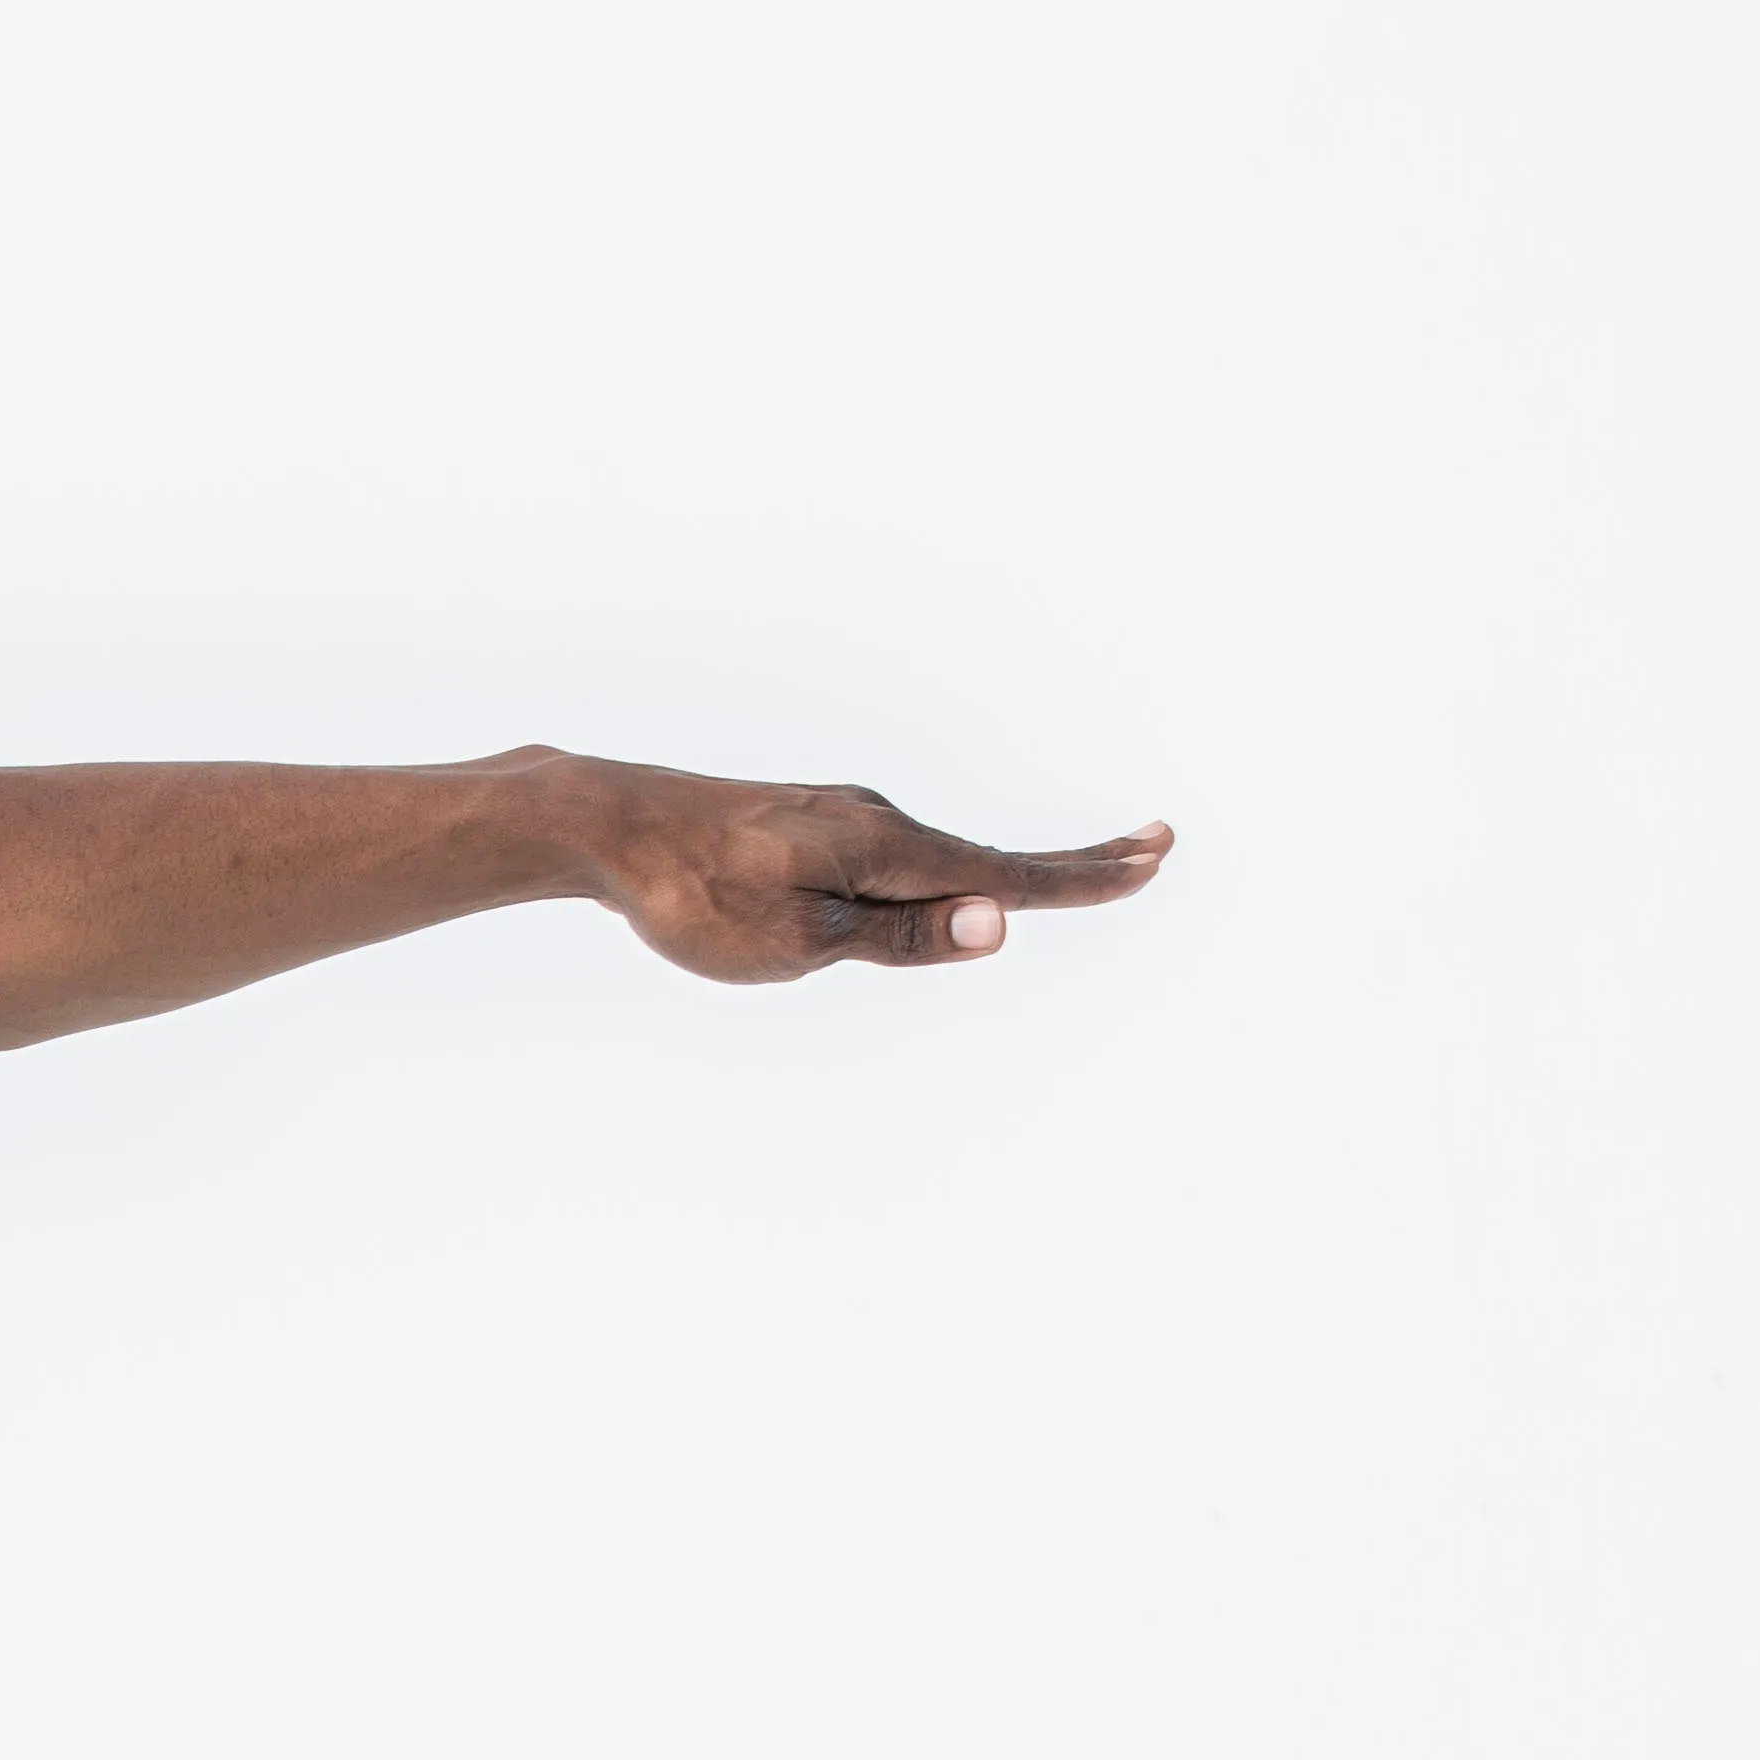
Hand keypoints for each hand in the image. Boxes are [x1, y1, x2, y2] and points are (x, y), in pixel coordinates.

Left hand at [587, 764, 1168, 983]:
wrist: (607, 824)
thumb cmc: (694, 896)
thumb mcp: (801, 941)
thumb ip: (903, 936)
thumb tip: (1000, 924)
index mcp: (888, 851)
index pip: (1009, 875)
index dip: (1084, 878)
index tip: (1153, 857)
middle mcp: (877, 822)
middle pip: (990, 858)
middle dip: (1073, 863)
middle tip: (1153, 846)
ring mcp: (840, 818)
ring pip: (938, 860)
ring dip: (1010, 869)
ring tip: (1075, 874)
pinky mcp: (805, 823)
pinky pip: (893, 857)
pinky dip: (946, 869)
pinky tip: (941, 883)